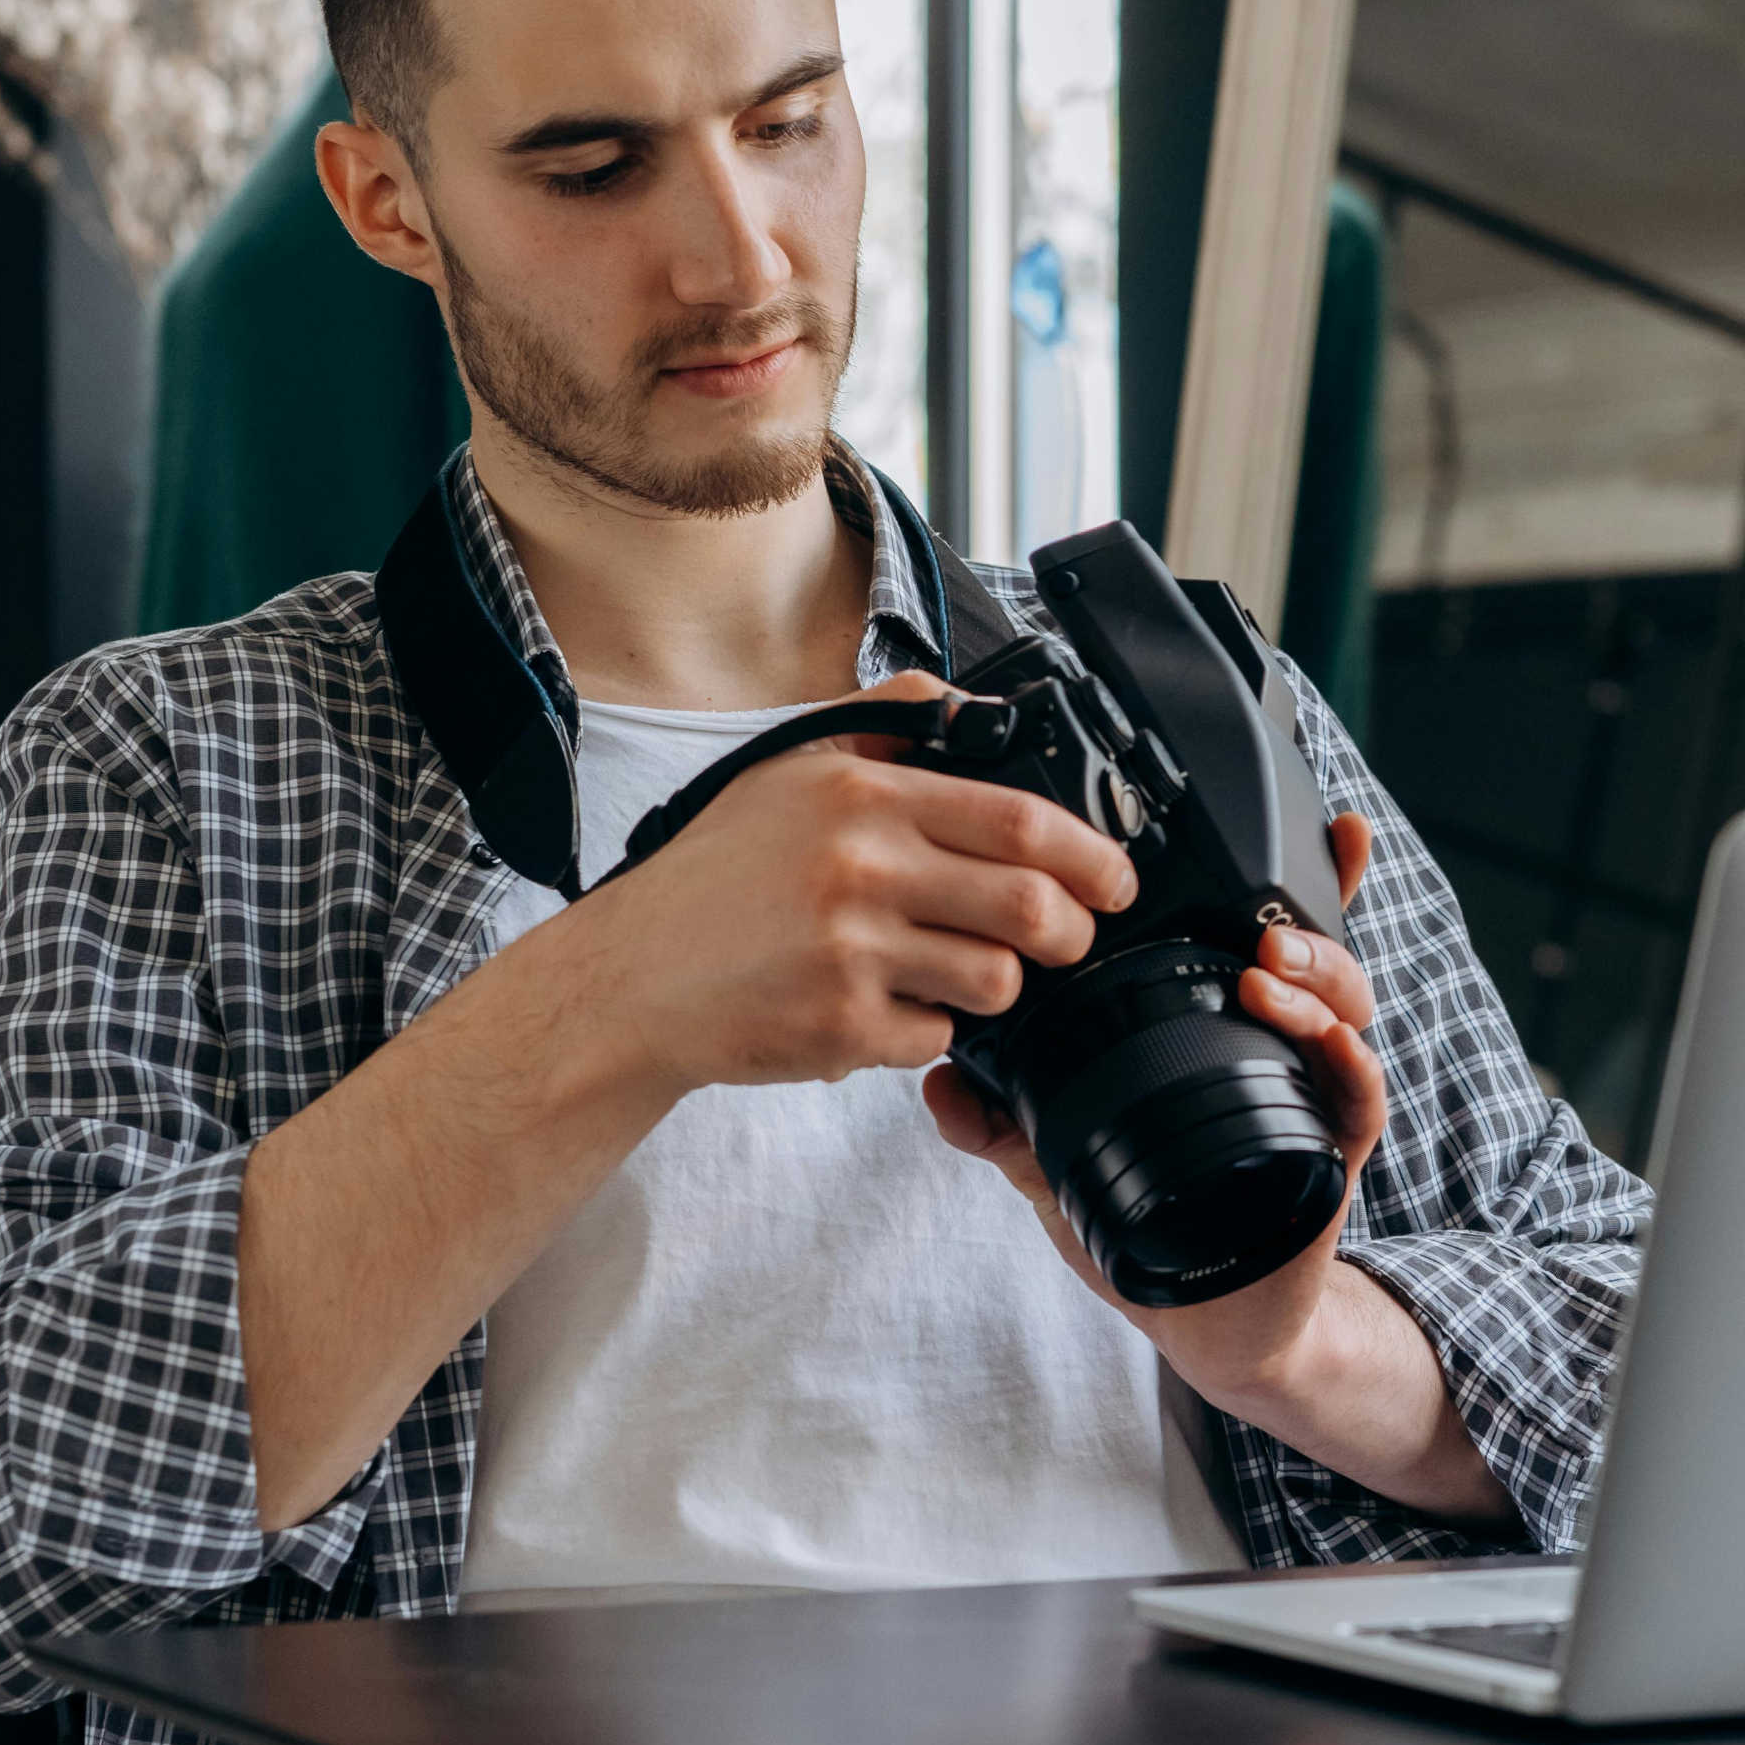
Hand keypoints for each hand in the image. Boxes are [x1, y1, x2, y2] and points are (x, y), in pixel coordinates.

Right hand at [522, 669, 1141, 1106]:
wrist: (629, 978)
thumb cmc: (715, 876)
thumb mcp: (792, 768)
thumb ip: (891, 728)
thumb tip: (981, 706)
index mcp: (862, 800)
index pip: (1020, 821)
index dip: (1092, 856)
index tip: (1115, 877)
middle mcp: (862, 871)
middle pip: (1032, 908)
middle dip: (1074, 932)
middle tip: (1070, 939)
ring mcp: (853, 954)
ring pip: (996, 980)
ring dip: (995, 984)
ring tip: (952, 970)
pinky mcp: (842, 1028)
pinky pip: (937, 1037)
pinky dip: (926, 1029)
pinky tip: (881, 1007)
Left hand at [926, 811, 1502, 1525]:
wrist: (1207, 1321)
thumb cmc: (1143, 1234)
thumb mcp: (1057, 1168)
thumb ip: (999, 1123)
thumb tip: (937, 1079)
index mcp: (1220, 1032)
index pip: (1250, 935)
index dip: (1279, 874)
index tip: (1287, 821)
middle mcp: (1276, 1050)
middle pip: (1315, 953)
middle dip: (1308, 912)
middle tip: (1262, 913)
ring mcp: (1311, 1097)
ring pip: (1345, 1009)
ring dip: (1318, 978)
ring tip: (1270, 966)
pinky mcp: (1333, 1154)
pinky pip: (1358, 1097)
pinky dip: (1347, 1063)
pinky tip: (1327, 1043)